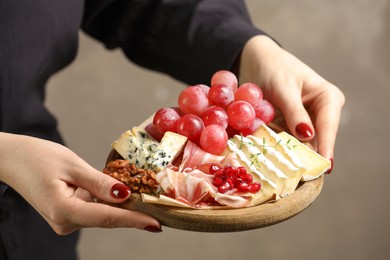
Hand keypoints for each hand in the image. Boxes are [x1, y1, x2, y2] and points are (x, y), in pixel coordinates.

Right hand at [0, 133, 160, 233]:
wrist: (12, 159)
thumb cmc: (37, 157)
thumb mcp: (73, 165)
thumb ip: (100, 183)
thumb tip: (125, 195)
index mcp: (64, 210)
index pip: (108, 217)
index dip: (134, 220)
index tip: (156, 224)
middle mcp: (64, 222)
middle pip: (107, 218)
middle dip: (133, 212)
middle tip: (160, 209)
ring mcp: (65, 220)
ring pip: (102, 214)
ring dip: (121, 205)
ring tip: (144, 195)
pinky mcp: (67, 214)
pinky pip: (93, 208)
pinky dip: (108, 201)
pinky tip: (119, 192)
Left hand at [238, 35, 344, 162]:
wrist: (256, 60)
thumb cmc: (274, 68)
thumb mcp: (284, 89)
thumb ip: (295, 113)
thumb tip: (308, 136)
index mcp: (328, 99)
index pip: (328, 127)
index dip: (325, 147)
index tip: (323, 167)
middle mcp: (321, 112)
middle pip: (316, 140)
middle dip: (306, 156)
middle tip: (298, 176)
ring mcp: (304, 121)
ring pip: (301, 144)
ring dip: (291, 155)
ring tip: (284, 172)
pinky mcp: (289, 126)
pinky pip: (287, 141)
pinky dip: (279, 148)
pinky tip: (271, 159)